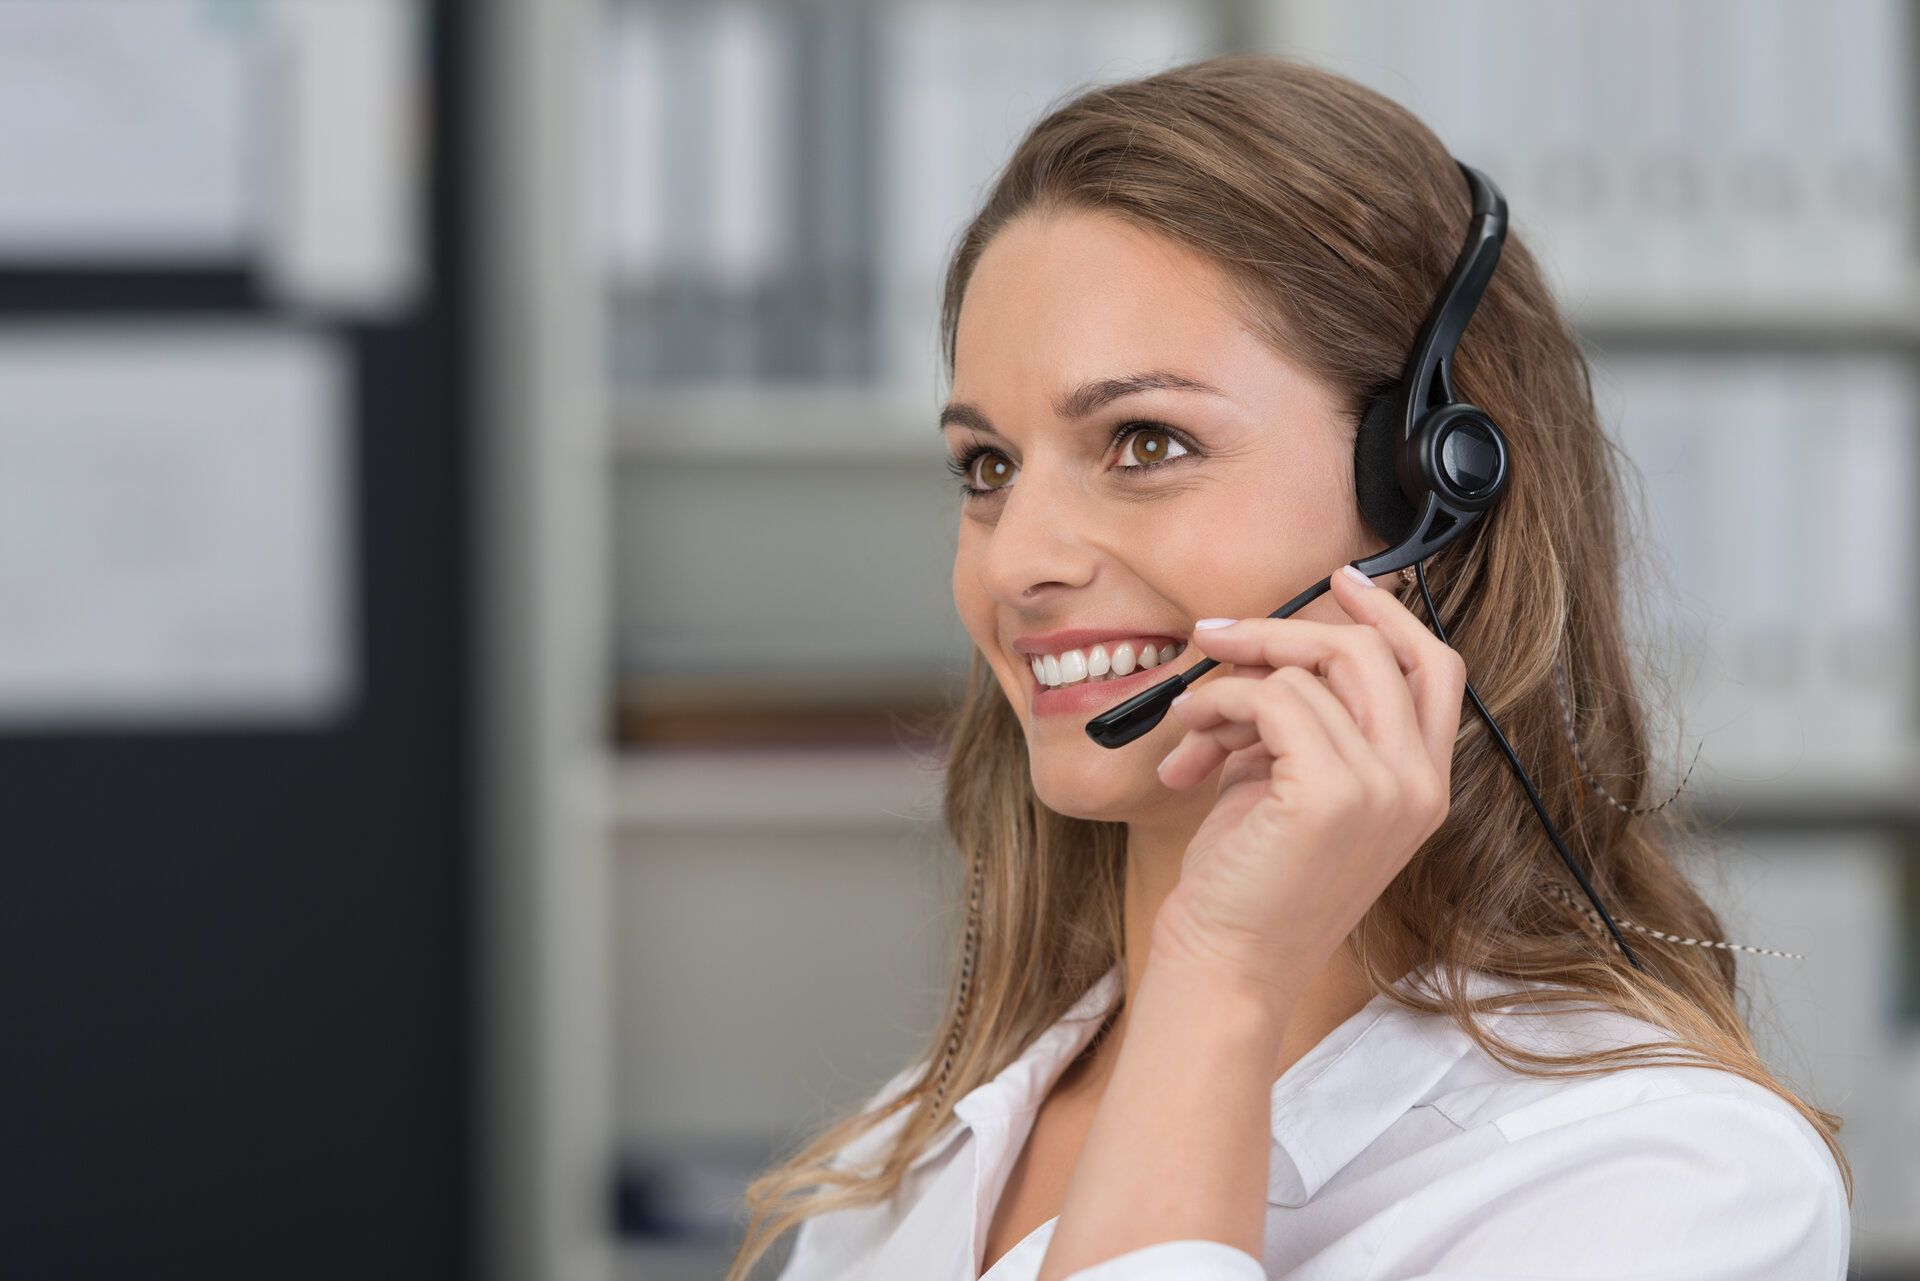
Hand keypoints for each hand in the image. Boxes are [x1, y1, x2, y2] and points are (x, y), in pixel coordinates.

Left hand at [1150, 563, 1467, 1003]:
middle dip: (1285, 630)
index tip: (1341, 581)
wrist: (1226, 965)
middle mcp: (1418, 786)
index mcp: (1422, 786)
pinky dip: (1219, 706)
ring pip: (1312, 669)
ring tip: (1190, 720)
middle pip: (1372, 651)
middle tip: (1217, 636)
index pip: (1435, 668)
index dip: (1389, 615)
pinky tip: (1189, 748)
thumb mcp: (1287, 784)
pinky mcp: (1331, 793)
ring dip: (1232, 680)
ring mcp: (1383, 790)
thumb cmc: (1248, 882)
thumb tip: (1265, 643)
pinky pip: (1273, 699)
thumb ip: (1301, 719)